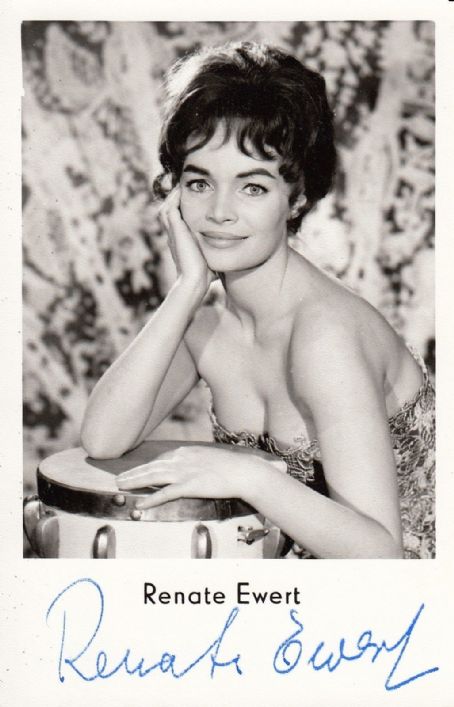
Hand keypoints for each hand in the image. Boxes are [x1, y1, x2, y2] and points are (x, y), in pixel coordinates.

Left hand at [115, 444, 286, 508]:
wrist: (244, 472)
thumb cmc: (231, 467)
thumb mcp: (209, 459)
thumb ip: (195, 462)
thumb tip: (189, 469)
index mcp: (186, 451)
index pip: (160, 459)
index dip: (145, 466)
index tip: (134, 470)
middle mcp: (182, 459)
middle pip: (152, 466)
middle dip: (133, 473)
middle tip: (118, 479)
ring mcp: (185, 472)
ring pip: (153, 477)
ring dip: (135, 482)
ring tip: (121, 487)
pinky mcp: (190, 485)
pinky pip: (166, 493)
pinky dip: (152, 498)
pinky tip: (141, 503)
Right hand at [160, 186, 215, 292]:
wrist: (195, 280)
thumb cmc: (206, 274)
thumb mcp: (212, 259)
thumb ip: (217, 253)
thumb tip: (232, 256)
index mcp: (180, 241)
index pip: (177, 220)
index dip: (183, 209)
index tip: (194, 200)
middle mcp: (174, 235)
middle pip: (169, 211)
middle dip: (176, 199)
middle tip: (185, 187)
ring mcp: (173, 232)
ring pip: (167, 207)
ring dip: (174, 196)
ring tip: (183, 185)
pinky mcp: (175, 229)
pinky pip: (171, 207)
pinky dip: (175, 197)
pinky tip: (183, 189)